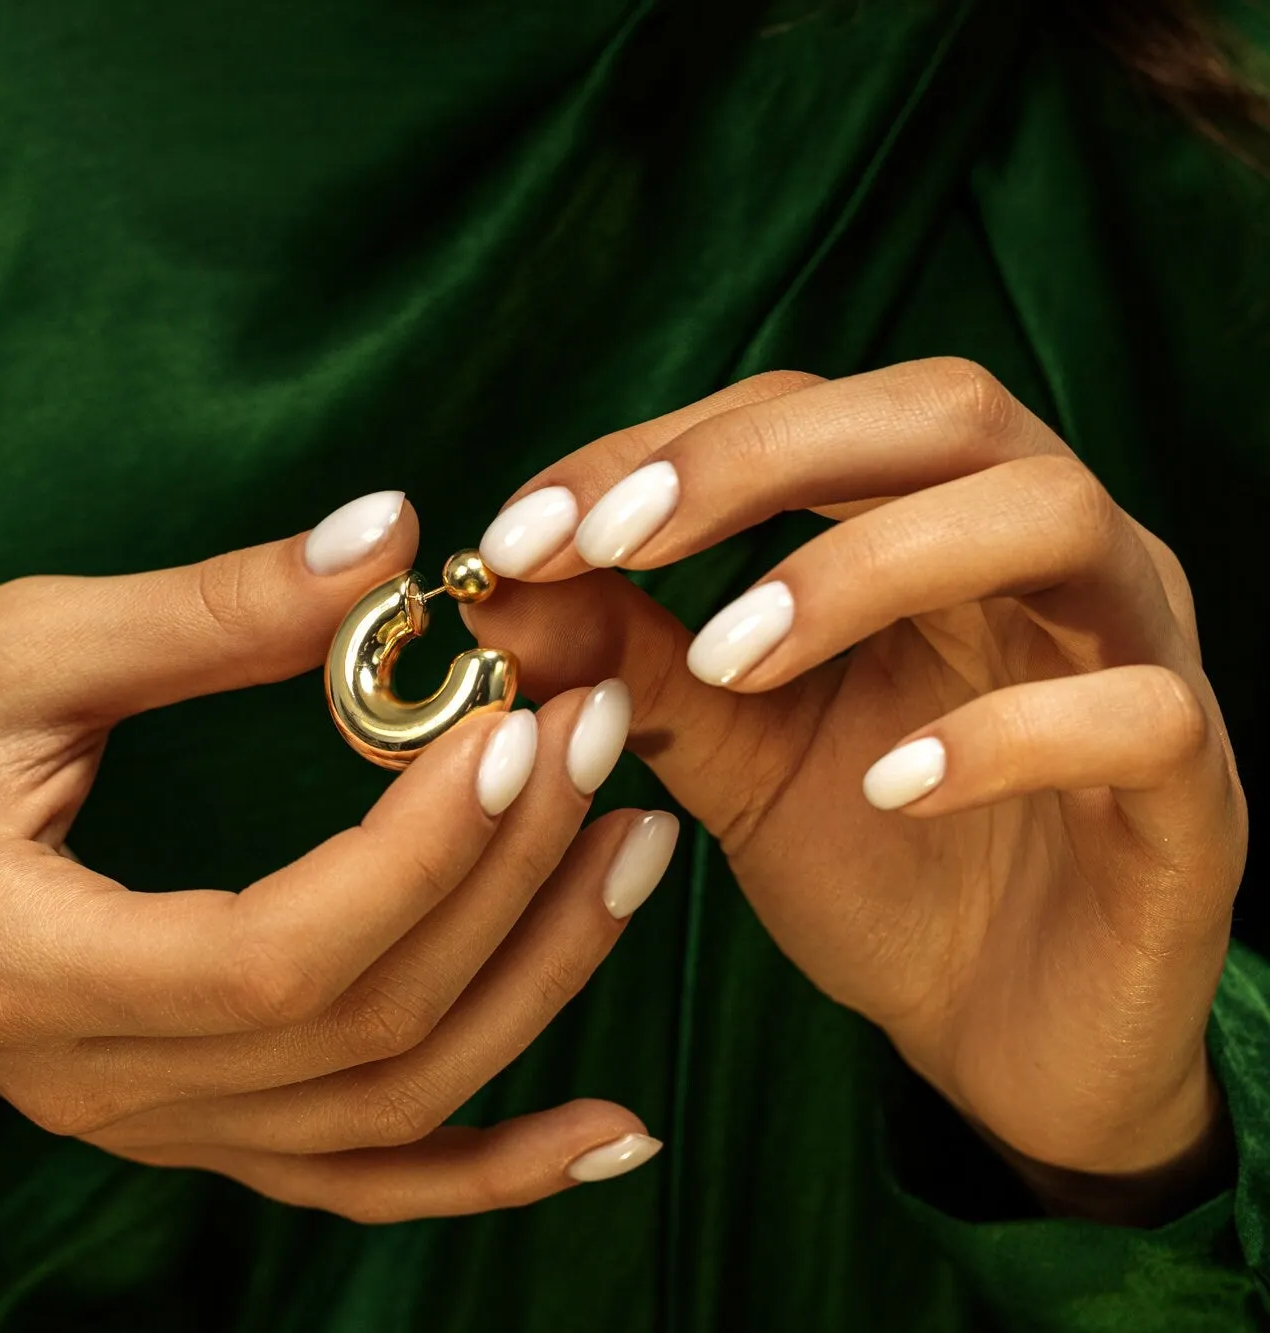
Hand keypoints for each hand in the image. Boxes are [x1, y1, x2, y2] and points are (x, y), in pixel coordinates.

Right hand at [0, 493, 679, 1222]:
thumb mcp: (15, 642)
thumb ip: (207, 610)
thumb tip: (390, 539)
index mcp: (19, 958)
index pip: (274, 957)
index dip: (421, 855)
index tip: (512, 722)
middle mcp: (84, 1082)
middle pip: (357, 1035)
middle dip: (504, 888)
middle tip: (594, 736)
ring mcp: (136, 1124)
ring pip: (383, 1114)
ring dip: (528, 992)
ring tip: (632, 852)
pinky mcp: (175, 1120)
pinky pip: (353, 1175)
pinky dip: (487, 1165)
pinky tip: (608, 1129)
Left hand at [467, 361, 1247, 1223]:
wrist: (1005, 1031)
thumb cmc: (874, 862)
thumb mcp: (728, 747)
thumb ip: (630, 659)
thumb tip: (494, 586)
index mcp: (931, 519)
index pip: (805, 410)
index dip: (661, 447)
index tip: (521, 531)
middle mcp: (1046, 553)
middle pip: (941, 412)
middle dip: (756, 457)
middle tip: (610, 540)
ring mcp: (1138, 652)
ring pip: (1049, 517)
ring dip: (867, 567)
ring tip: (729, 656)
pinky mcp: (1192, 789)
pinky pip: (1136, 713)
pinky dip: (1005, 735)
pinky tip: (888, 784)